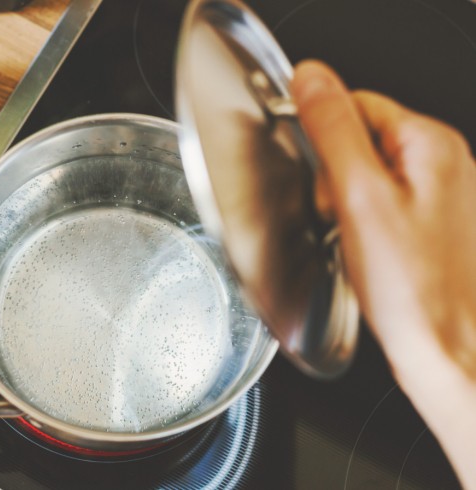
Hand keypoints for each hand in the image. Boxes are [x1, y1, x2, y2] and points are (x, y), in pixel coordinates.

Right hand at [292, 60, 475, 488]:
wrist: (446, 350)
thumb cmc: (414, 288)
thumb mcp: (360, 198)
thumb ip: (333, 131)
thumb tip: (311, 78)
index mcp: (430, 144)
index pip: (355, 105)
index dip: (324, 141)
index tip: (324, 180)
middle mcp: (442, 163)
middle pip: (359, 141)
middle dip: (334, 178)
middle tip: (340, 217)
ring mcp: (438, 195)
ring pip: (365, 177)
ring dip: (346, 205)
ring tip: (357, 241)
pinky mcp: (428, 224)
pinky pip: (378, 206)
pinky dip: (361, 225)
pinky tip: (368, 253)